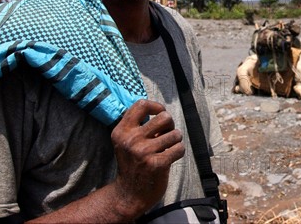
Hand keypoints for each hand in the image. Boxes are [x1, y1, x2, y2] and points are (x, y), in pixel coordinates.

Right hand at [110, 99, 184, 213]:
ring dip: (175, 140)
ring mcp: (143, 152)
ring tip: (167, 148)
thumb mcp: (127, 141)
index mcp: (121, 131)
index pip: (141, 105)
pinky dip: (178, 152)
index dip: (156, 106)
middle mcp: (131, 140)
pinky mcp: (156, 164)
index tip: (160, 113)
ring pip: (176, 133)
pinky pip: (179, 148)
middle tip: (165, 135)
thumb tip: (162, 111)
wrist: (129, 194)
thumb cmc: (133, 163)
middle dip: (170, 125)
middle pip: (164, 117)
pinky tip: (169, 158)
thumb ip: (139, 126)